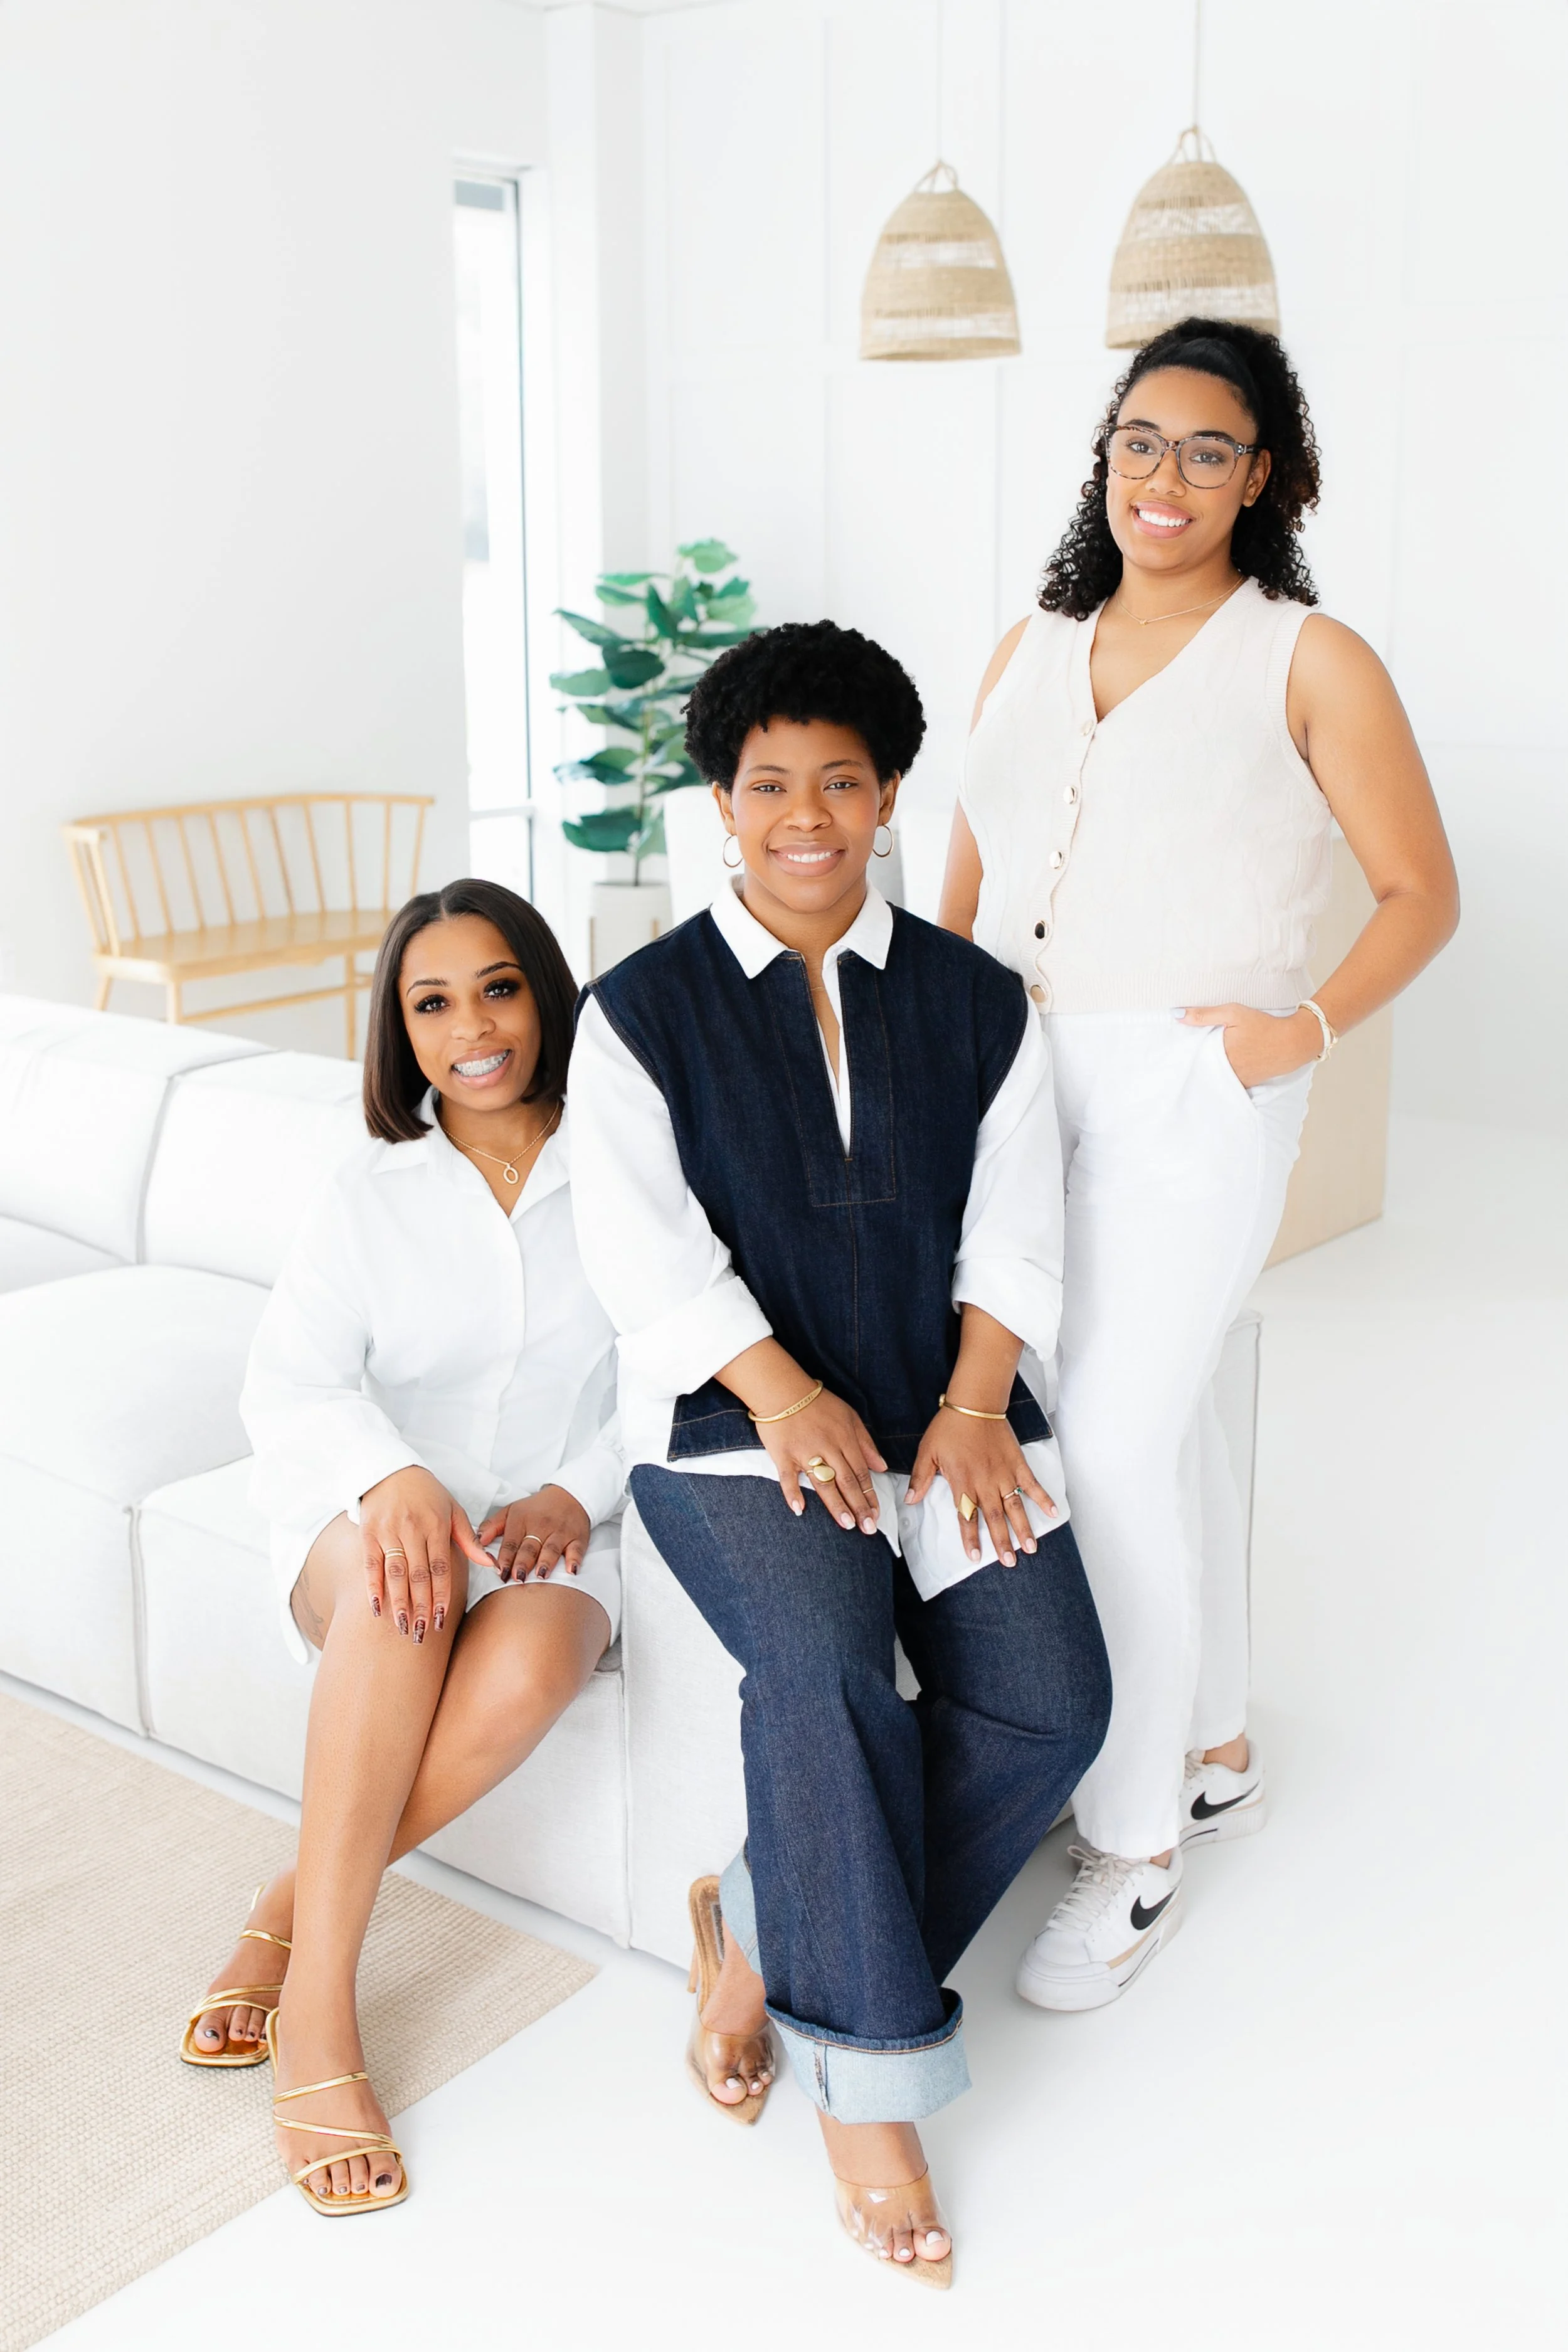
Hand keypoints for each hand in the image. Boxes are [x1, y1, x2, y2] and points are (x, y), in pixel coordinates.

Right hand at [360, 1466, 488, 1640]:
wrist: (389, 1469)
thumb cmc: (427, 1493)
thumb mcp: (452, 1509)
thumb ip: (469, 1539)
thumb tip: (489, 1563)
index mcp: (436, 1525)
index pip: (441, 1568)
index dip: (441, 1595)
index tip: (441, 1619)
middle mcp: (412, 1529)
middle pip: (418, 1575)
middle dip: (421, 1606)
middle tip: (422, 1633)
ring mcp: (388, 1531)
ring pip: (395, 1573)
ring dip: (399, 1602)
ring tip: (403, 1627)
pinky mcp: (368, 1532)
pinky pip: (370, 1564)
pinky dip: (373, 1586)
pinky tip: (376, 1608)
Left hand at [477, 1485, 591, 1582]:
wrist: (569, 1495)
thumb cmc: (537, 1508)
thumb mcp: (512, 1511)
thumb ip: (492, 1526)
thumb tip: (477, 1541)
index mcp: (522, 1519)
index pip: (511, 1541)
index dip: (505, 1557)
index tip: (500, 1572)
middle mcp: (541, 1526)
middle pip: (530, 1547)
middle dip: (523, 1562)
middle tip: (517, 1577)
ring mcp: (560, 1532)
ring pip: (551, 1549)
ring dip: (546, 1562)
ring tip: (540, 1575)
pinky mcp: (577, 1538)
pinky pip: (576, 1550)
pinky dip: (574, 1560)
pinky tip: (570, 1570)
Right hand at [753, 1389, 886, 1534]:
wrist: (783, 1389)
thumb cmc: (817, 1403)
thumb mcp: (849, 1416)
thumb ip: (865, 1442)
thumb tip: (881, 1467)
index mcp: (845, 1439)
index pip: (861, 1472)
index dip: (870, 1495)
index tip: (876, 1514)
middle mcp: (828, 1447)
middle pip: (847, 1481)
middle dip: (859, 1506)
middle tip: (867, 1528)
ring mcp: (804, 1452)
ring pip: (823, 1483)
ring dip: (836, 1505)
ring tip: (847, 1524)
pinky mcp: (783, 1454)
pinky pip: (788, 1477)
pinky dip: (792, 1493)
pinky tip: (799, 1509)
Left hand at [907, 1410, 1056, 1567]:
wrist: (974, 1404)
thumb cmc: (949, 1427)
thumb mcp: (927, 1452)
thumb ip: (921, 1478)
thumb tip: (911, 1500)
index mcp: (962, 1482)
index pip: (967, 1516)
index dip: (970, 1538)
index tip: (974, 1557)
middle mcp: (985, 1483)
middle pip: (994, 1518)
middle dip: (1002, 1542)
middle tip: (1009, 1563)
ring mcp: (1004, 1474)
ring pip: (1015, 1507)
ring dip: (1023, 1528)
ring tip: (1030, 1548)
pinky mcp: (1017, 1463)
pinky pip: (1032, 1484)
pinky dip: (1043, 1498)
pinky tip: (1053, 1513)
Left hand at [1181, 1003, 1321, 1088]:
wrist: (1293, 1042)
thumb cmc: (1264, 1025)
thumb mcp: (1233, 1012)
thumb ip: (1204, 1015)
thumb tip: (1177, 1015)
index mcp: (1220, 1054)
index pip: (1193, 1057)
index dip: (1184, 1053)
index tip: (1175, 1051)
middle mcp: (1226, 1071)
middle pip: (1202, 1069)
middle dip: (1193, 1064)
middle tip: (1181, 1058)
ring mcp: (1236, 1080)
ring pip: (1214, 1077)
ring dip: (1207, 1071)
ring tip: (1198, 1064)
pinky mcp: (1246, 1084)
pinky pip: (1227, 1082)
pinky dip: (1221, 1077)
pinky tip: (1217, 1070)